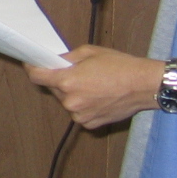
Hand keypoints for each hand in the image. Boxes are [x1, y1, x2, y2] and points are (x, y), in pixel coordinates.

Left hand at [25, 45, 159, 128]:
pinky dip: (84, 105)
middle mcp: (70, 101)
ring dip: (73, 93)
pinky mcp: (90, 124)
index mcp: (67, 81)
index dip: (32, 68)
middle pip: (54, 89)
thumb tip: (55, 61)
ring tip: (93, 85)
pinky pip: (79, 112)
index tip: (32, 63)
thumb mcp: (90, 52)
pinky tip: (99, 96)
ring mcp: (80, 115)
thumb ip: (67, 58)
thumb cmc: (120, 65)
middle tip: (76, 72)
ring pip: (67, 101)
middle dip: (60, 80)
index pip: (37, 77)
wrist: (144, 85)